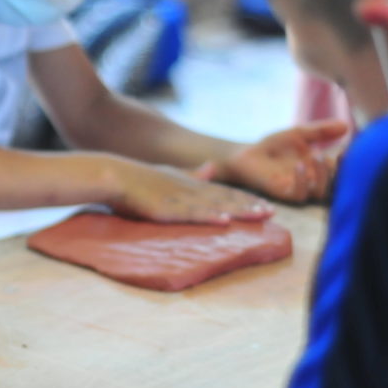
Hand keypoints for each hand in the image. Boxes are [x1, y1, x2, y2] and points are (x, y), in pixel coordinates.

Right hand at [107, 159, 273, 224]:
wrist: (114, 176)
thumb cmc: (137, 178)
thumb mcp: (169, 172)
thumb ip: (192, 173)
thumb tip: (212, 167)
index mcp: (190, 181)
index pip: (223, 191)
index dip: (245, 198)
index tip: (264, 204)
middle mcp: (189, 188)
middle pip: (225, 197)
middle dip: (250, 205)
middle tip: (272, 212)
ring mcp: (179, 198)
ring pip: (215, 205)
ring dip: (239, 210)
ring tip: (259, 216)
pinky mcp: (167, 208)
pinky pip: (192, 214)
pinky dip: (209, 217)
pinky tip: (224, 221)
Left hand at [214, 121, 349, 202]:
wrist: (246, 155)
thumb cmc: (273, 146)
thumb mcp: (299, 134)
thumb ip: (320, 131)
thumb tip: (346, 125)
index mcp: (319, 168)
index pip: (342, 169)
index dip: (349, 160)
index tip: (349, 146)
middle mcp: (313, 181)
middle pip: (337, 185)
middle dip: (343, 171)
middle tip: (340, 154)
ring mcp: (299, 188)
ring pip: (322, 192)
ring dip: (323, 175)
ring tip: (317, 155)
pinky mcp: (283, 193)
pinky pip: (300, 195)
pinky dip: (302, 182)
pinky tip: (299, 165)